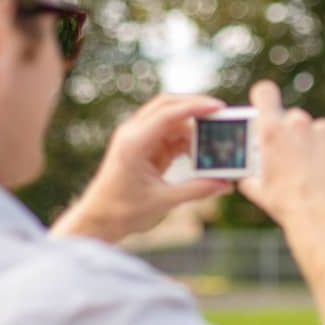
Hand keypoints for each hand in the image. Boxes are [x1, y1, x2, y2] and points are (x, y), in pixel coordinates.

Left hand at [54, 94, 233, 242]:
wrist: (100, 219)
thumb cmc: (123, 210)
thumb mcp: (163, 201)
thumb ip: (196, 189)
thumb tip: (225, 184)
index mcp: (134, 143)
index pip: (167, 113)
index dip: (195, 107)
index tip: (219, 108)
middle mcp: (134, 134)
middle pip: (168, 106)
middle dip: (196, 107)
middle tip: (222, 115)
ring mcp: (139, 138)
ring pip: (171, 120)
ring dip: (193, 128)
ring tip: (215, 141)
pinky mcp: (144, 148)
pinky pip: (170, 136)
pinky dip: (187, 142)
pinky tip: (201, 155)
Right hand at [238, 80, 324, 228]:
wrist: (323, 217)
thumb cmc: (287, 205)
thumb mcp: (257, 189)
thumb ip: (249, 172)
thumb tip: (244, 171)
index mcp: (272, 131)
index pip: (265, 93)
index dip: (266, 97)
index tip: (268, 105)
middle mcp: (297, 123)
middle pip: (294, 119)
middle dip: (295, 135)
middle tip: (298, 160)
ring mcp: (324, 129)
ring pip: (318, 130)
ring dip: (317, 144)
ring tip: (318, 171)